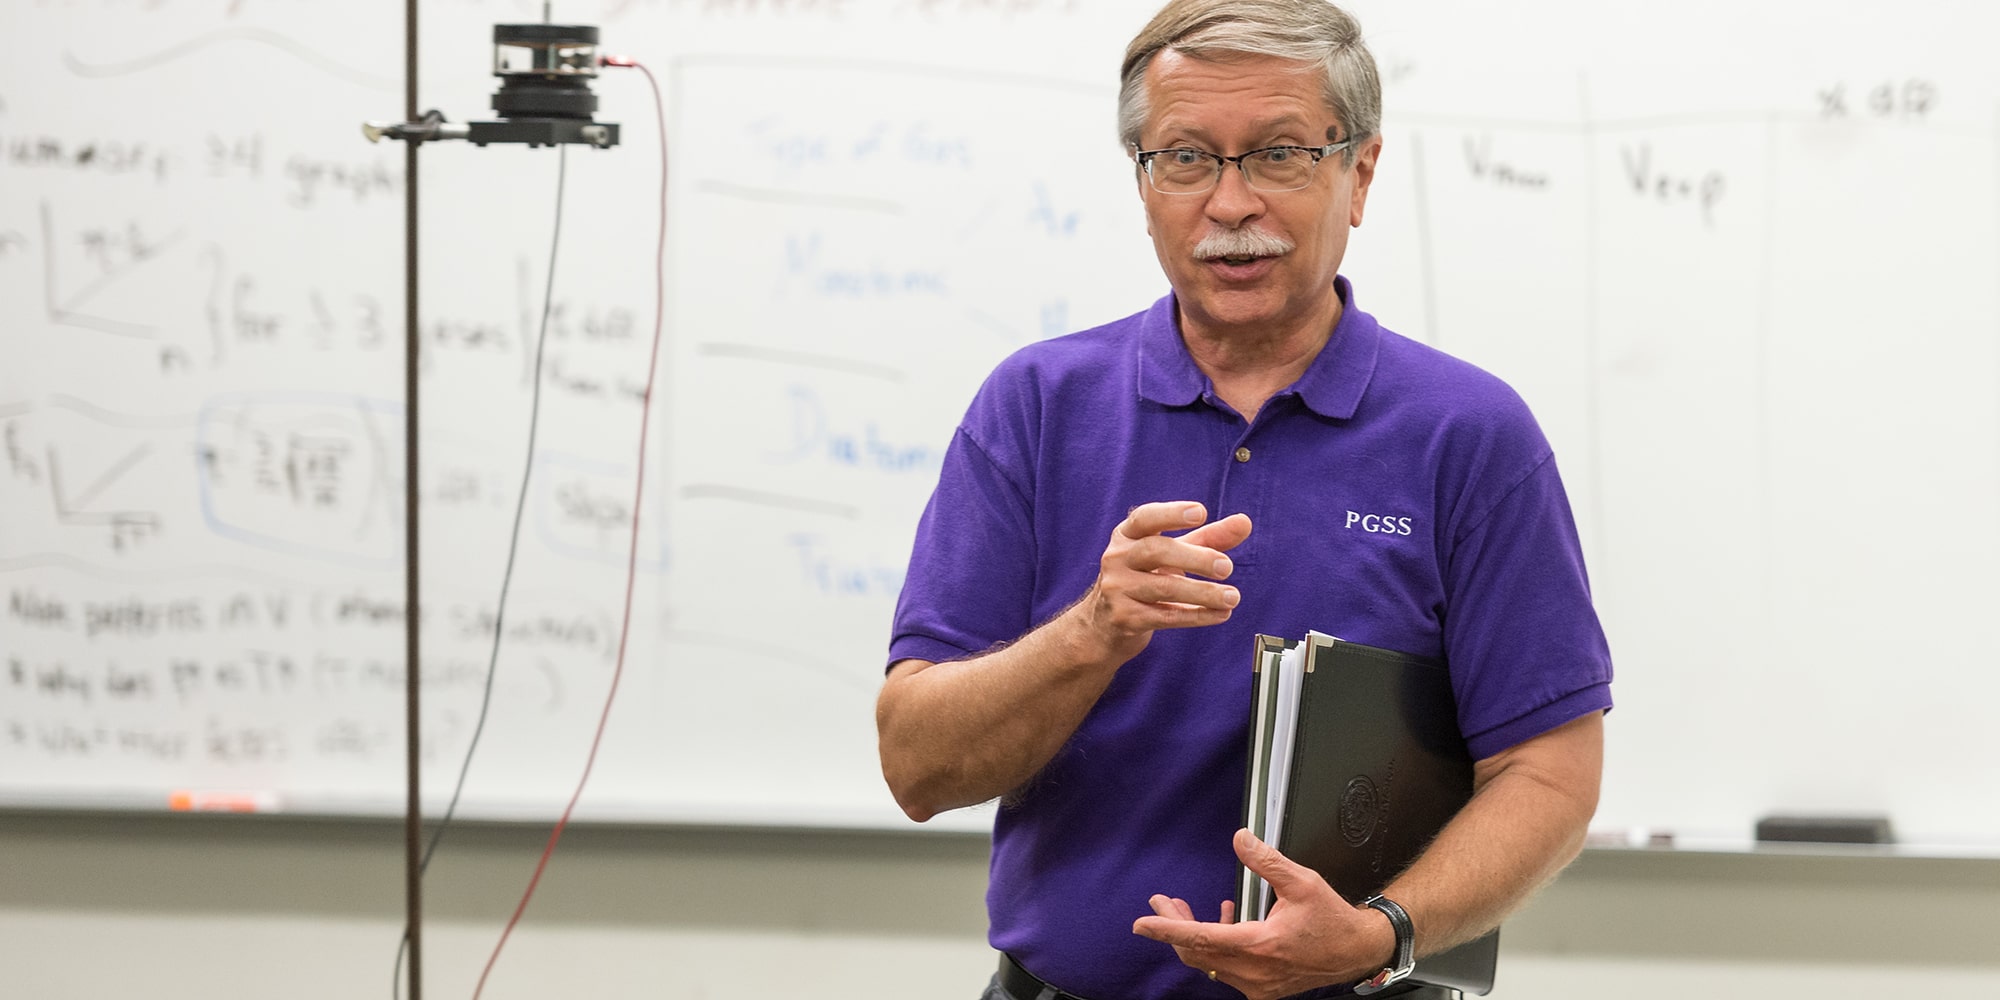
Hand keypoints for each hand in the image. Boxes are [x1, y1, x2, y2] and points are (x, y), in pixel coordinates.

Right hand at [1074, 501, 1252, 661]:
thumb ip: (1208, 538)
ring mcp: (1117, 589)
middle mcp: (1117, 558)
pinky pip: (1166, 616)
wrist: (1104, 624)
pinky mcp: (1125, 618)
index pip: (1145, 518)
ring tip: (1233, 597)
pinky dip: (1196, 616)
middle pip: (1156, 551)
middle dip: (1195, 558)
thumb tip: (1244, 522)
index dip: (1172, 513)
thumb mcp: (1173, 554)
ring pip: (1163, 588)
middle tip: (1227, 567)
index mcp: (1127, 535)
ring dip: (1203, 592)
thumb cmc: (1145, 578)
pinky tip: (1220, 614)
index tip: (1201, 512)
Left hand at [1131, 829, 1394, 999]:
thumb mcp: (1301, 882)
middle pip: (1196, 953)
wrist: (1357, 951)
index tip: (1142, 923)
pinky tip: (1223, 920)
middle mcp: (1254, 970)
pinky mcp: (1262, 989)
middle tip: (1164, 902)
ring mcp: (1257, 984)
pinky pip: (1226, 970)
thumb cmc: (1331, 919)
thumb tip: (1241, 839)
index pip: (1200, 938)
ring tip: (1183, 909)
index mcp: (1260, 944)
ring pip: (1208, 964)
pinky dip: (1216, 947)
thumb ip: (1266, 861)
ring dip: (1193, 936)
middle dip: (1174, 927)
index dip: (1167, 929)